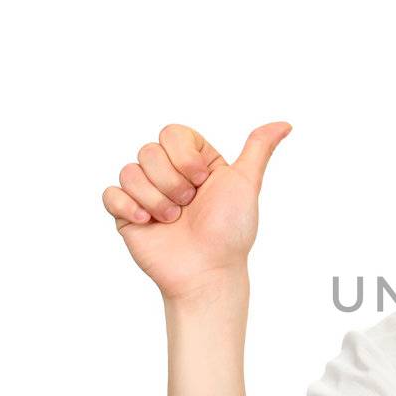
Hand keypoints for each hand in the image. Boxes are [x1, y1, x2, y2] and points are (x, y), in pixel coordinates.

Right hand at [101, 122, 290, 299]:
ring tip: (172, 220)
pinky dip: (129, 207)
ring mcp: (145, 193)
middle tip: (188, 205)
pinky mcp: (127, 214)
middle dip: (171, 182)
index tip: (202, 181)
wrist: (207, 270)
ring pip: (129, 172)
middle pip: (148, 151)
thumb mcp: (246, 183)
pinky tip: (148, 223)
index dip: (184, 158)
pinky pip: (110, 194)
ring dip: (155, 199)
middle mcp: (168, 173)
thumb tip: (285, 124)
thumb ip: (258, 149)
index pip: (171, 133)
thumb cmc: (230, 231)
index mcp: (194, 161)